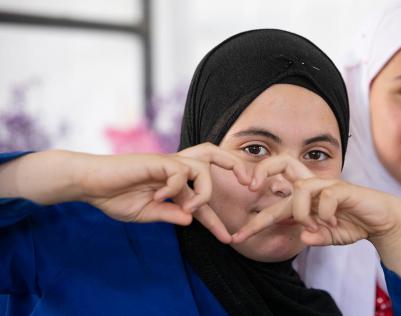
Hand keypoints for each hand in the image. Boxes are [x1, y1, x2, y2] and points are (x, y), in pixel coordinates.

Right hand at [78, 143, 249, 242]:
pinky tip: (160, 196)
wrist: (91, 184)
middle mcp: (177, 171)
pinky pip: (181, 171)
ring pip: (204, 168)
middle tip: (251, 185)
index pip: (203, 201)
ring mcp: (169, 164)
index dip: (215, 221)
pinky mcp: (159, 161)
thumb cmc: (115, 197)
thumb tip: (190, 220)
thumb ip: (169, 215)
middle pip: (214, 157)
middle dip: (237, 166)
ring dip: (204, 191)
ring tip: (192, 208)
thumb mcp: (147, 213)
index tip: (228, 238)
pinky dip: (177, 187)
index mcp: (175, 185)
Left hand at [233, 176, 400, 245]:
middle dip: (261, 170)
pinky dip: (325, 214)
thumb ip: (314, 237)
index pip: (274, 207)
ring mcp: (327, 186)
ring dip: (302, 212)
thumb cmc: (353, 225)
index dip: (255, 222)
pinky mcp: (343, 188)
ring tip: (316, 227)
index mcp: (304, 200)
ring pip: (300, 188)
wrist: (382, 221)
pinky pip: (325, 196)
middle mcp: (312, 188)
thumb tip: (303, 236)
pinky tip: (333, 223)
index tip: (237, 237)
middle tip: (249, 187)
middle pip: (281, 165)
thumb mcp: (328, 236)